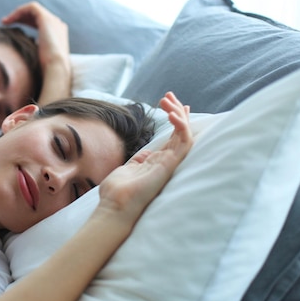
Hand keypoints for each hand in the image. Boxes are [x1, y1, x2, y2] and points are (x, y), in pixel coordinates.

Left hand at [2, 2, 70, 103]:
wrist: (56, 70)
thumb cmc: (47, 72)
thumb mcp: (38, 63)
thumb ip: (32, 57)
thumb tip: (19, 63)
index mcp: (58, 36)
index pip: (41, 24)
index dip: (27, 24)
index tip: (13, 30)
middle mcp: (58, 26)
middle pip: (37, 15)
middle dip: (21, 17)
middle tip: (6, 23)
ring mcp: (53, 21)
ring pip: (33, 10)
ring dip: (18, 14)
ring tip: (5, 21)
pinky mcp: (46, 19)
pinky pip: (31, 8)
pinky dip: (19, 12)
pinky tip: (8, 20)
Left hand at [97, 92, 192, 221]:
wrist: (114, 205)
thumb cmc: (117, 192)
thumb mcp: (129, 169)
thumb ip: (139, 160)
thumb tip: (145, 154)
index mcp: (157, 161)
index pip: (172, 137)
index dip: (175, 119)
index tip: (171, 102)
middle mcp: (167, 161)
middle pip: (181, 132)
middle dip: (177, 111)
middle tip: (167, 95)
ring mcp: (170, 163)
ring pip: (185, 134)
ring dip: (178, 114)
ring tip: (167, 100)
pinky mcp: (171, 164)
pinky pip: (184, 141)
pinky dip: (181, 125)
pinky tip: (171, 114)